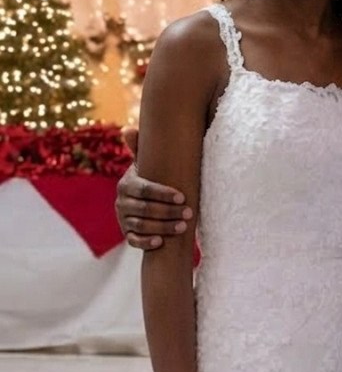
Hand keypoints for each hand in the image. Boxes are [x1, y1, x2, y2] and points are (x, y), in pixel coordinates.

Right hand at [115, 129, 190, 249]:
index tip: (182, 197)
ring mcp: (123, 219)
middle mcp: (122, 202)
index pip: (145, 189)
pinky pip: (133, 240)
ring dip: (163, 227)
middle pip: (144, 209)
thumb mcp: (147, 164)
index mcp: (127, 184)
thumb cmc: (152, 178)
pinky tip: (161, 242)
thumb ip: (142, 149)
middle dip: (167, 212)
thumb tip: (128, 129)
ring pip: (141, 225)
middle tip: (189, 213)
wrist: (144, 200)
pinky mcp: (127, 233)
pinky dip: (146, 242)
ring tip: (183, 227)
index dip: (163, 194)